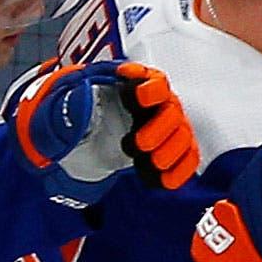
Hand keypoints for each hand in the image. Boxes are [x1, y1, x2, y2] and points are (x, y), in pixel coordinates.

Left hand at [12, 60, 199, 204]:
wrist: (88, 140)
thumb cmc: (85, 115)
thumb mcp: (74, 105)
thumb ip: (76, 103)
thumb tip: (80, 104)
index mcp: (139, 86)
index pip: (155, 81)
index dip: (151, 88)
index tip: (140, 97)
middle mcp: (160, 105)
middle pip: (172, 111)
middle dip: (160, 128)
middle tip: (140, 143)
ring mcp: (169, 128)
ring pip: (183, 136)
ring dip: (170, 151)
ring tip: (151, 162)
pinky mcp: (173, 151)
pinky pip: (187, 160)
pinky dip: (179, 171)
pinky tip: (163, 181)